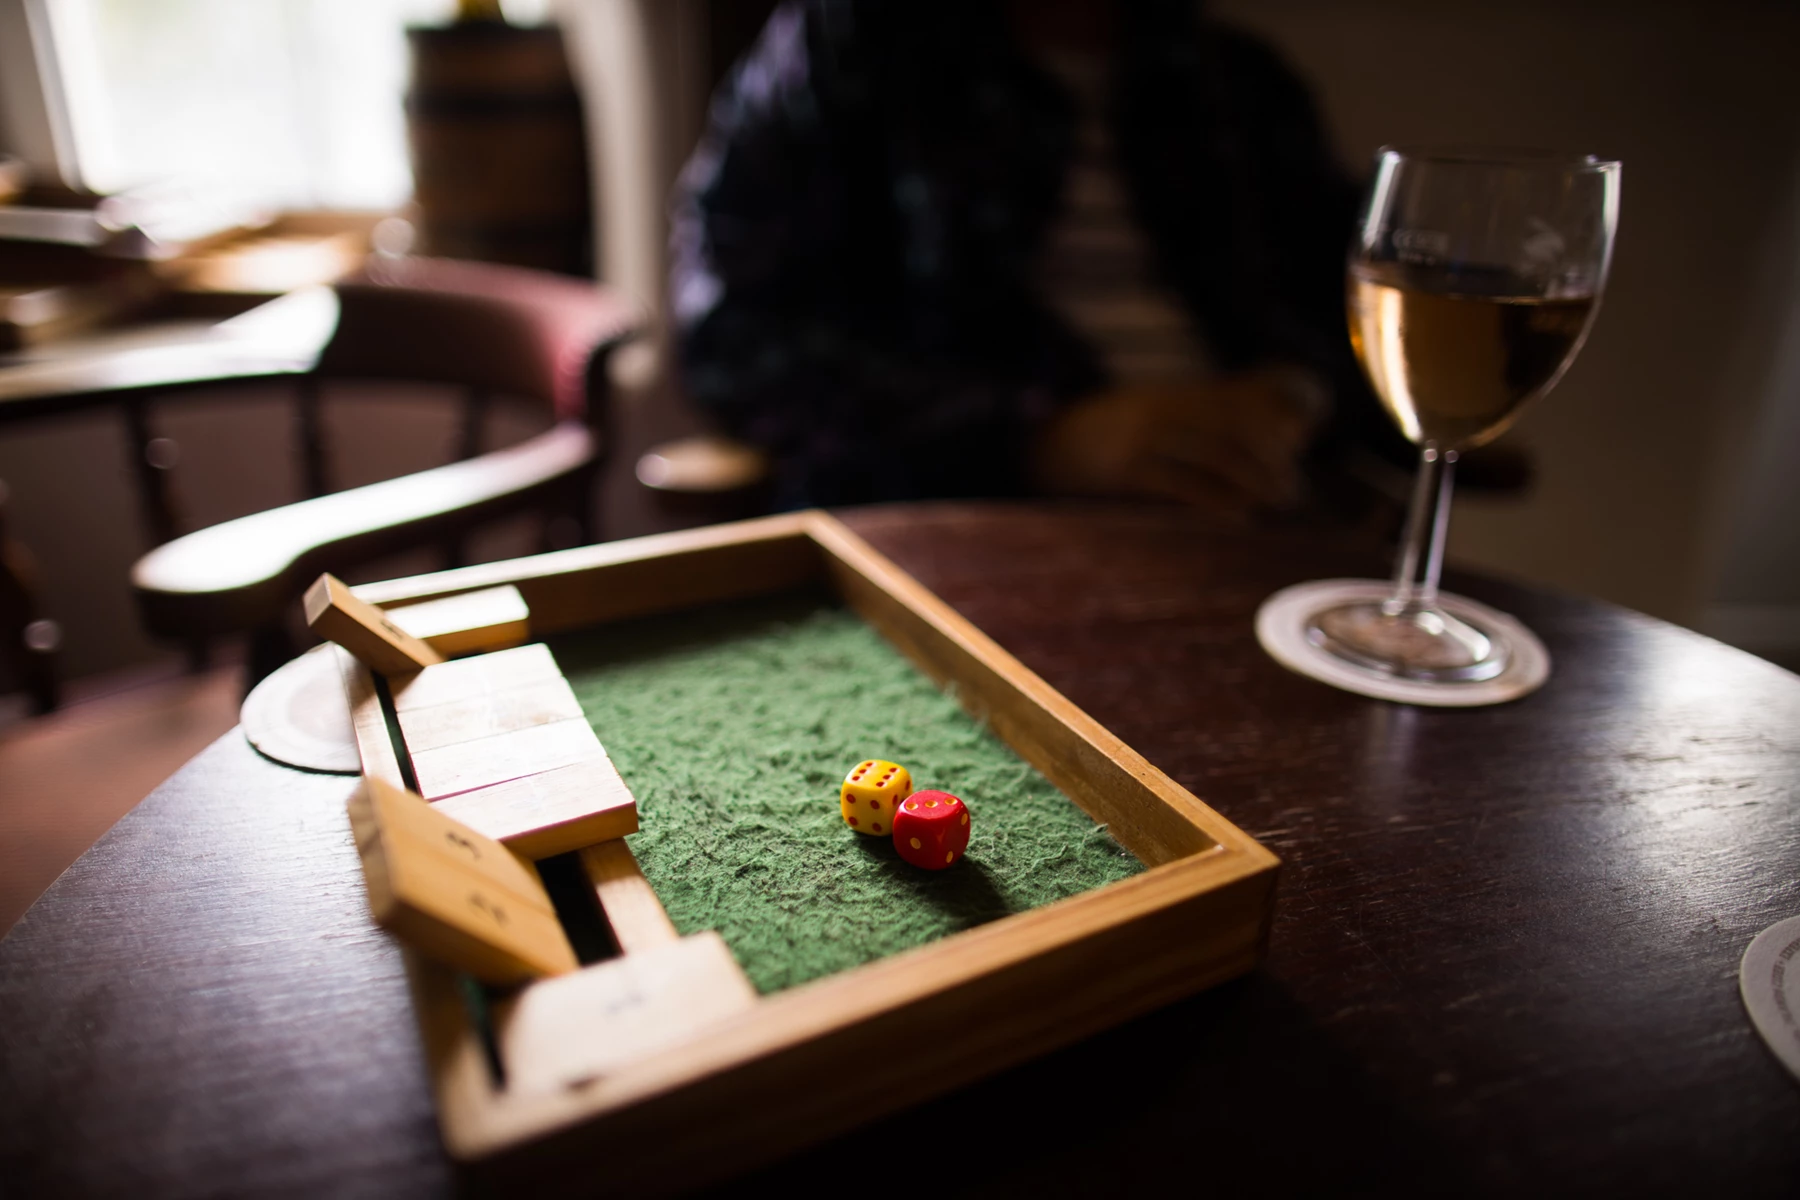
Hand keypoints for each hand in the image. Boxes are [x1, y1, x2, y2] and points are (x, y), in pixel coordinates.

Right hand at [1029, 368, 1325, 519]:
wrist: (1041, 449)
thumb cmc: (1111, 446)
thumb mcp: (1156, 423)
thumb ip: (1204, 423)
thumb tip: (1273, 439)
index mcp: (1173, 396)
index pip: (1239, 393)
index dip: (1280, 406)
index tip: (1308, 429)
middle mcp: (1161, 407)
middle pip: (1234, 422)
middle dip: (1273, 452)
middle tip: (1296, 486)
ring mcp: (1141, 436)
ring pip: (1214, 450)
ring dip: (1256, 478)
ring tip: (1280, 500)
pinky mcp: (1124, 468)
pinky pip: (1178, 480)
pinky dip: (1216, 498)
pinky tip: (1241, 514)